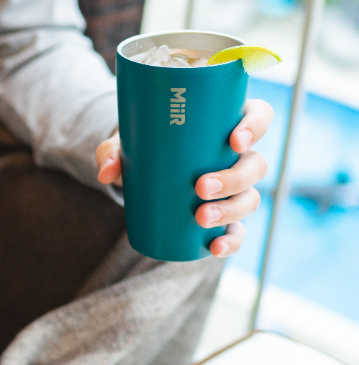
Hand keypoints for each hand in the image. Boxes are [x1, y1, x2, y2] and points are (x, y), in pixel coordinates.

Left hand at [95, 99, 272, 256]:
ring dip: (230, 210)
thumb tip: (106, 173)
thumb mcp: (126, 143)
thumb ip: (111, 152)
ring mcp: (234, 188)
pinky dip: (230, 240)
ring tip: (201, 217)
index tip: (235, 141)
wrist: (140, 170)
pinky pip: (237, 229)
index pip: (258, 117)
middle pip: (255, 165)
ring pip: (249, 198)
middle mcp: (238, 156)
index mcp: (225, 124)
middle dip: (233, 179)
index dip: (255, 127)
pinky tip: (215, 247)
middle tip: (201, 187)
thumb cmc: (143, 144)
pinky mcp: (224, 214)